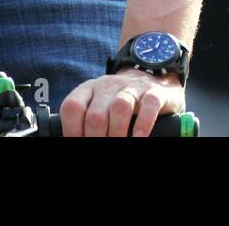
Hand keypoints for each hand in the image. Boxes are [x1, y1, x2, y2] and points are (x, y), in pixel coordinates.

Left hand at [60, 69, 183, 136]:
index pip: (72, 107)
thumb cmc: (121, 103)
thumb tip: (77, 140)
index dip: (72, 130)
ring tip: (119, 144)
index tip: (80, 143)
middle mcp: (109, 85)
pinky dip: (143, 124)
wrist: (154, 79)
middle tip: (102, 148)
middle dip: (96, 138)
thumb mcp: (101, 106)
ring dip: (117, 132)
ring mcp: (133, 86)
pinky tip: (139, 137)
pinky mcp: (156, 91)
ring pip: (120, 107)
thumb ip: (88, 121)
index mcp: (90, 89)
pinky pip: (149, 105)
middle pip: (96, 114)